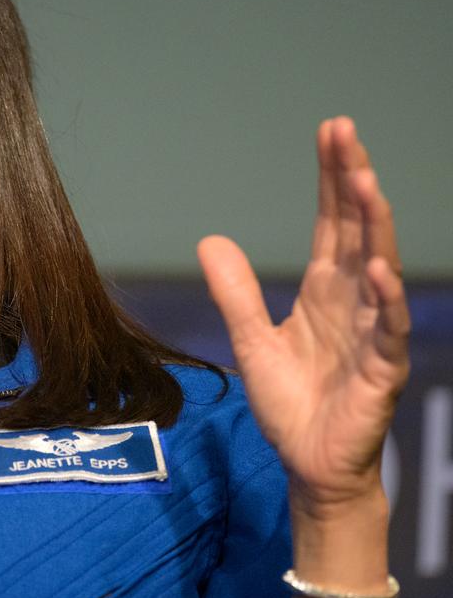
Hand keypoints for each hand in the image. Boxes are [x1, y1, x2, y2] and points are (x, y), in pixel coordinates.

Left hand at [197, 117, 409, 514]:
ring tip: (364, 182)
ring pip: (379, 268)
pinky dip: (385, 300)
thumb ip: (235, 293)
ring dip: (374, 226)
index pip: (332, 223)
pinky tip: (378, 269)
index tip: (331, 133)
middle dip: (353, 181)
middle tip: (345, 133)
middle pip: (357, 230)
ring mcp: (373, 332)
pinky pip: (388, 329)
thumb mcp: (251, 341)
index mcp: (325, 291)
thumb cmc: (291, 403)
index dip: (331, 179)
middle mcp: (354, 301)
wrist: (310, 464)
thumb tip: (210, 241)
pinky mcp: (382, 370)